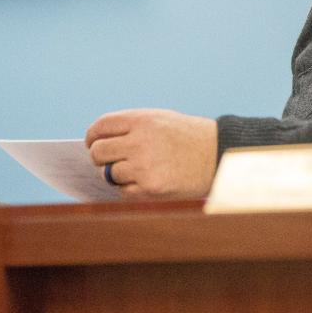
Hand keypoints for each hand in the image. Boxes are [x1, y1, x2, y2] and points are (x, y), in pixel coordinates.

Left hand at [85, 108, 217, 199]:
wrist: (219, 155)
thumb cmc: (188, 137)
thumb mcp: (160, 120)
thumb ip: (130, 128)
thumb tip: (98, 144)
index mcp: (141, 120)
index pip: (100, 128)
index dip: (92, 137)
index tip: (93, 143)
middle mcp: (140, 142)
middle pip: (98, 152)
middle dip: (100, 158)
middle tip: (110, 161)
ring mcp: (144, 166)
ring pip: (109, 174)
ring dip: (117, 175)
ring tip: (136, 171)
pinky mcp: (151, 188)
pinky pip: (124, 192)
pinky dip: (130, 189)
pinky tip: (147, 182)